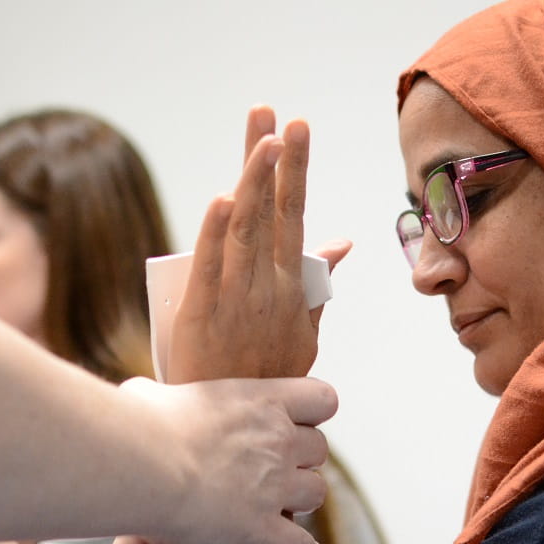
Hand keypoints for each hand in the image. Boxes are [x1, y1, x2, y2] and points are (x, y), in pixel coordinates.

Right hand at [119, 375, 335, 543]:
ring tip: (283, 508)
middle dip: (302, 460)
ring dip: (302, 501)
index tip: (294, 421)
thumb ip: (161, 396)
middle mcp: (278, 441)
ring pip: (316, 494)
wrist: (137, 465)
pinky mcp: (262, 529)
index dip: (312, 413)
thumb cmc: (137, 425)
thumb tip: (144, 396)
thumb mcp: (151, 394)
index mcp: (260, 401)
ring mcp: (275, 486)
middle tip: (278, 470)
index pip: (321, 399)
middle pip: (319, 449)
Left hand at [167, 107, 350, 382]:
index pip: (295, 218)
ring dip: (254, 181)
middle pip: (275, 215)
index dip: (294, 171)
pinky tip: (226, 199)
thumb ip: (318, 286)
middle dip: (278, 162)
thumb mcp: (304, 334)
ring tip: (261, 136)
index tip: (295, 128)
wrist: (240, 428)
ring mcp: (237, 299)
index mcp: (292, 290)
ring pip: (248, 231)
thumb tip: (340, 241)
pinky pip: (211, 266)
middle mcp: (270, 289)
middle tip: (280, 115)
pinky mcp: (202, 313)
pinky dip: (218, 233)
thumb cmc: (270, 378)